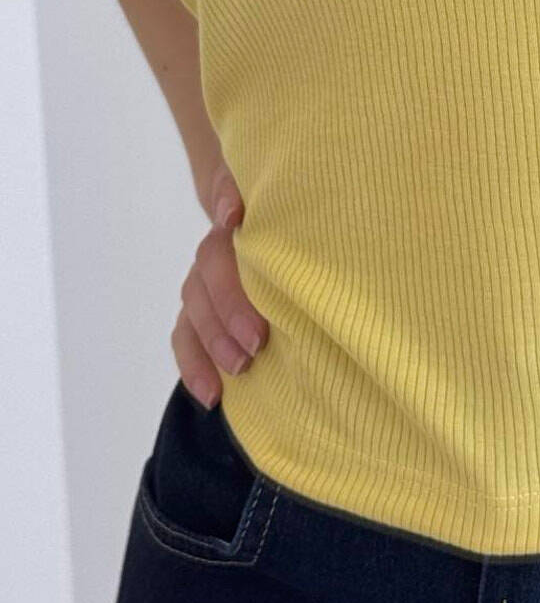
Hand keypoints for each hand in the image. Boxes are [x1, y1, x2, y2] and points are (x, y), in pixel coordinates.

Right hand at [172, 161, 268, 407]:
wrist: (273, 230)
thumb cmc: (291, 224)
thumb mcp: (288, 210)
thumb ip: (264, 208)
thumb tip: (231, 210)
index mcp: (240, 221)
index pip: (226, 229)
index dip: (228, 236)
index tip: (235, 244)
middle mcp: (216, 249)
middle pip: (208, 272)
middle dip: (229, 308)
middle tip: (257, 340)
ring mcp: (203, 282)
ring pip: (194, 309)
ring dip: (213, 341)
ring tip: (240, 368)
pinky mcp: (196, 314)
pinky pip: (185, 339)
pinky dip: (195, 367)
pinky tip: (211, 394)